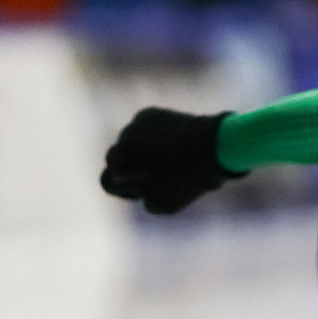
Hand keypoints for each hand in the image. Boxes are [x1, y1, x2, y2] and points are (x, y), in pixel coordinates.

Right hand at [100, 107, 238, 213]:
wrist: (209, 148)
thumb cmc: (186, 180)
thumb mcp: (165, 204)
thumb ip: (144, 200)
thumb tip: (140, 188)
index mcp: (121, 164)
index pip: (108, 181)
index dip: (123, 190)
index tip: (140, 190)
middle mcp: (122, 141)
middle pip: (114, 157)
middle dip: (127, 167)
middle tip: (149, 173)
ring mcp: (134, 125)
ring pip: (128, 140)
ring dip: (138, 149)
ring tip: (162, 156)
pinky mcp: (149, 113)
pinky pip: (142, 127)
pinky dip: (151, 135)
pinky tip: (169, 142)